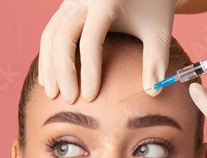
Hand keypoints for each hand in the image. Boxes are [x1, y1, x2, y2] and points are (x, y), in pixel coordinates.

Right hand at [38, 0, 176, 103]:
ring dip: (49, 67)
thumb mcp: (158, 30)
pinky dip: (48, 57)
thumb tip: (153, 91)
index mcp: (106, 1)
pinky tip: (50, 79)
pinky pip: (50, 33)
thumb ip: (156, 60)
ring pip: (50, 36)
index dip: (89, 72)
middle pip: (62, 38)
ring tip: (53, 94)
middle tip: (69, 100)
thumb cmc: (153, 6)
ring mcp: (70, 2)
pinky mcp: (65, 8)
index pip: (91, 41)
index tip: (90, 97)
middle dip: (63, 73)